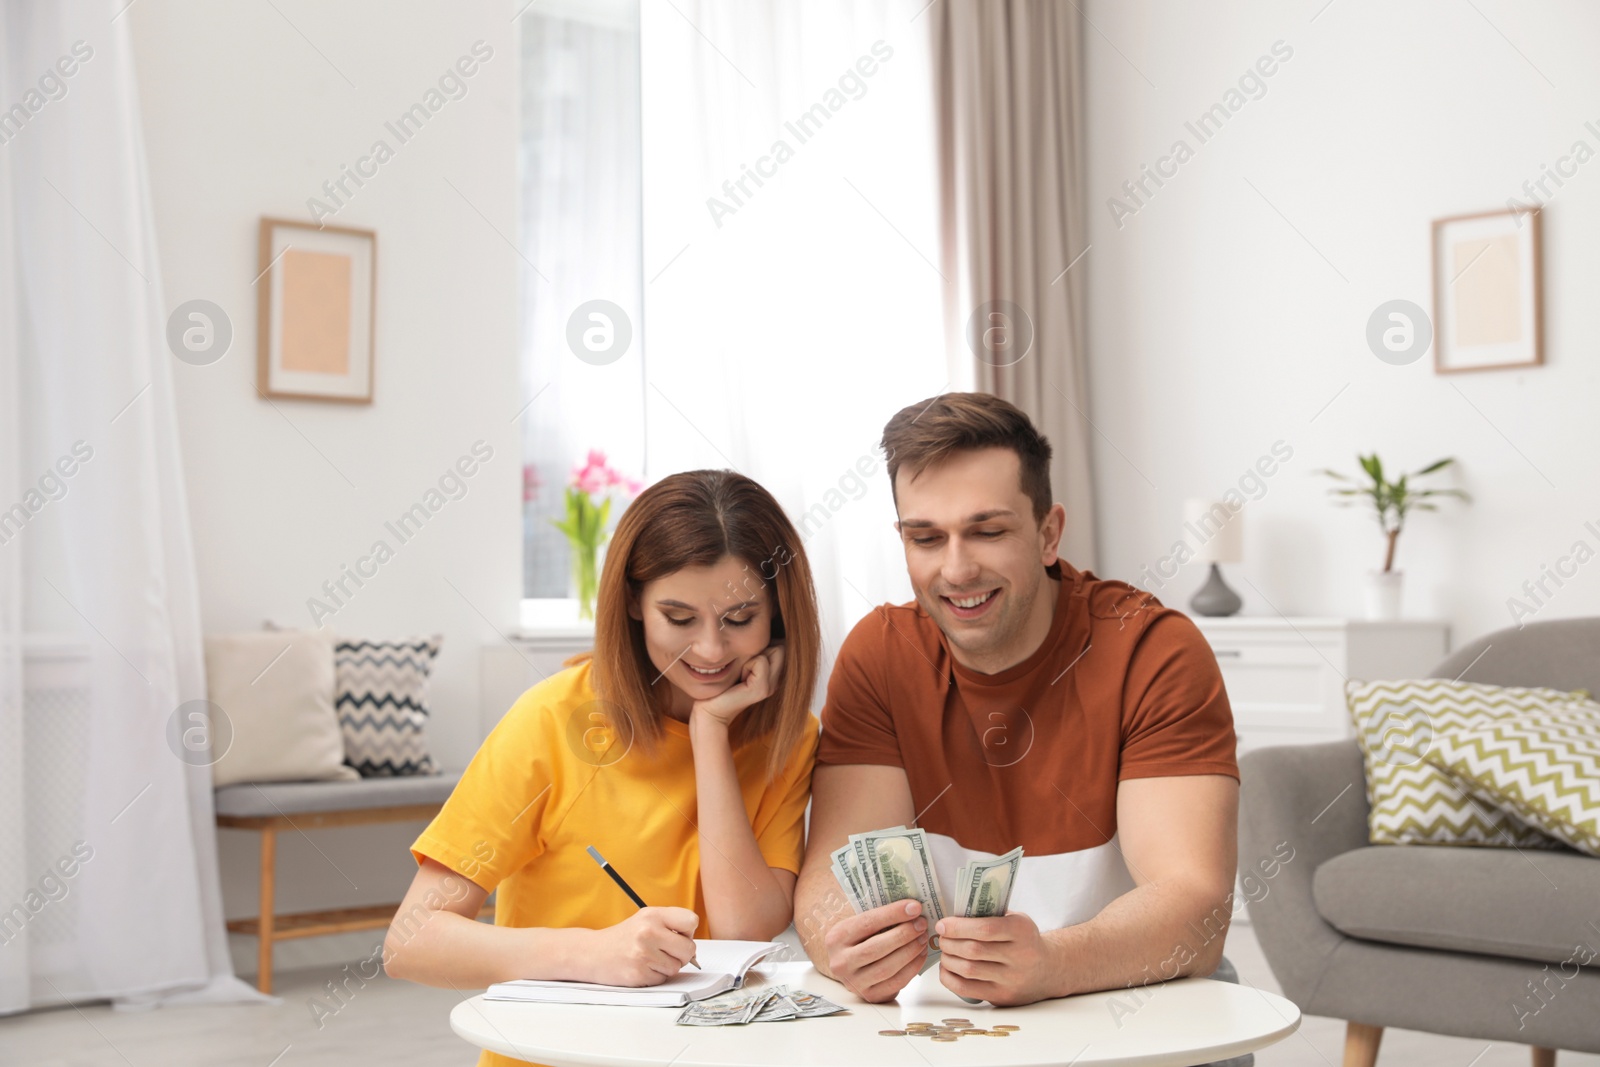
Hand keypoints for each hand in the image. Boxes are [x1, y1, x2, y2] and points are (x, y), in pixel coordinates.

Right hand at [584, 907, 699, 986]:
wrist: (593, 953)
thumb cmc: (624, 937)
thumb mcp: (645, 919)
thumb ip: (671, 926)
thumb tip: (694, 949)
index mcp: (652, 915)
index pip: (691, 920)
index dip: (688, 931)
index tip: (679, 935)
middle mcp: (648, 932)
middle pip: (689, 949)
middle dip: (681, 954)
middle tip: (666, 951)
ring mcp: (643, 954)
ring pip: (677, 967)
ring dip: (667, 967)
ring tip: (649, 958)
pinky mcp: (639, 974)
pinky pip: (663, 979)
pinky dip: (656, 976)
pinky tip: (642, 967)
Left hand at [690, 643, 784, 729]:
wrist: (709, 708)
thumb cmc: (722, 682)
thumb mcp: (743, 661)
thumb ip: (757, 649)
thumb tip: (766, 628)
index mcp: (774, 675)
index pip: (781, 645)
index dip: (763, 648)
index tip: (746, 664)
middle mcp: (777, 681)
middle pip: (781, 647)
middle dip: (760, 651)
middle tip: (743, 668)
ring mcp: (772, 687)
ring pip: (775, 651)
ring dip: (753, 657)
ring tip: (741, 674)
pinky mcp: (762, 689)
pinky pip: (761, 661)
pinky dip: (747, 665)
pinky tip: (739, 680)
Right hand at [823, 899, 928, 1002]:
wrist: (848, 966)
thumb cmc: (858, 939)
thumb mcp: (857, 924)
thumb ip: (878, 916)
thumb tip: (910, 907)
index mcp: (835, 938)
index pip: (867, 923)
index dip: (893, 914)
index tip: (914, 907)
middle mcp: (841, 962)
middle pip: (876, 947)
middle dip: (904, 934)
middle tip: (921, 923)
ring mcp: (854, 983)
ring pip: (887, 967)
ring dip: (910, 950)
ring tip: (923, 937)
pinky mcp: (870, 996)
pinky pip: (896, 982)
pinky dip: (912, 967)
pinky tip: (921, 954)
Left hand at [935, 911, 1057, 1005]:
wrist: (1048, 969)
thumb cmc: (1025, 940)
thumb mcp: (1016, 920)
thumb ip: (990, 915)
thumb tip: (954, 915)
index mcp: (1021, 931)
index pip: (985, 929)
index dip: (958, 927)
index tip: (943, 924)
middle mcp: (1019, 956)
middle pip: (973, 950)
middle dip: (949, 942)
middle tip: (942, 937)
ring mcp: (1011, 980)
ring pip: (968, 970)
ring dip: (948, 959)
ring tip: (945, 951)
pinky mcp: (1002, 997)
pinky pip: (967, 989)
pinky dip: (949, 978)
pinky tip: (947, 968)